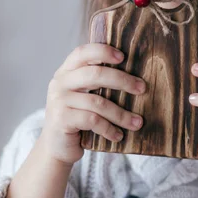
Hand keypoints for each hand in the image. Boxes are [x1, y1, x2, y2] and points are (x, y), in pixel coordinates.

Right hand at [41, 43, 144, 164]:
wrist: (56, 147)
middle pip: (95, 74)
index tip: (123, 57)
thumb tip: (134, 79)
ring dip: (121, 114)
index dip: (103, 51)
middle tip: (141, 88)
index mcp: (66, 71)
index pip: (82, 53)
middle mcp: (60, 82)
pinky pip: (93, 121)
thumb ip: (97, 83)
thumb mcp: (83, 96)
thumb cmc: (77, 118)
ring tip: (137, 122)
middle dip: (122, 80)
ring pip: (98, 102)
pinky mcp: (61, 119)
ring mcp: (59, 101)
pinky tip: (118, 135)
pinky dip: (109, 128)